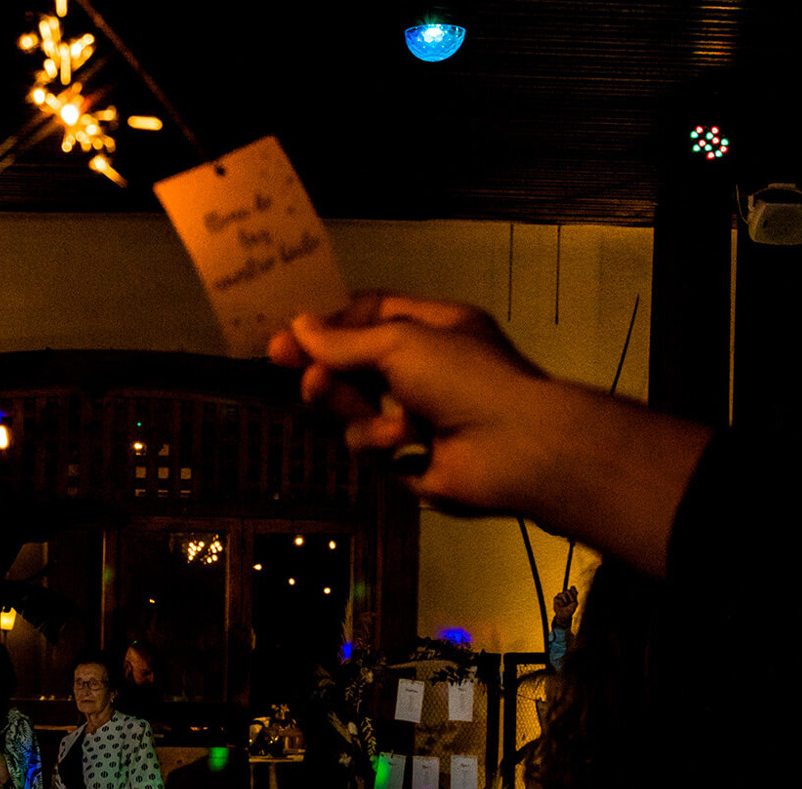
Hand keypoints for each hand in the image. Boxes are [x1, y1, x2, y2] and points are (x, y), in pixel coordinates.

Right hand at [266, 291, 709, 577]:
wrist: (514, 448)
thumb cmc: (464, 379)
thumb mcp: (400, 343)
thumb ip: (345, 340)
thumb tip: (298, 327)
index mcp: (433, 327)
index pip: (369, 315)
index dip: (328, 326)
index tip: (287, 338)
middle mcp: (424, 370)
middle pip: (354, 366)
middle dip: (329, 374)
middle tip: (307, 382)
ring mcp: (417, 417)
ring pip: (354, 412)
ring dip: (358, 414)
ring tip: (368, 416)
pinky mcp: (410, 460)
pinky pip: (371, 450)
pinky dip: (381, 446)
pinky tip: (403, 446)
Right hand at [552, 586, 578, 627]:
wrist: (564, 615)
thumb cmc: (570, 609)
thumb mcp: (575, 602)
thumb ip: (574, 595)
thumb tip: (572, 587)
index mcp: (571, 595)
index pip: (572, 588)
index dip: (573, 590)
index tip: (575, 595)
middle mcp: (565, 594)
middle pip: (568, 590)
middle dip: (571, 596)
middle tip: (571, 601)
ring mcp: (560, 596)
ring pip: (563, 593)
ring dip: (566, 599)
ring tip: (566, 604)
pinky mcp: (556, 599)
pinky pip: (559, 598)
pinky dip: (561, 602)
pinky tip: (562, 605)